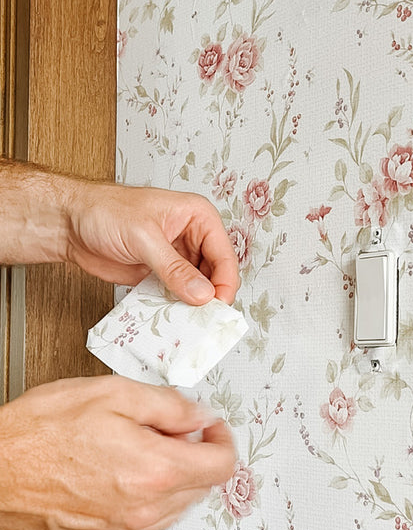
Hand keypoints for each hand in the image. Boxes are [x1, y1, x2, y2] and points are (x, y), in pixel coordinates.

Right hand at [0, 377, 235, 529]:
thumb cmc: (38, 433)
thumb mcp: (111, 394)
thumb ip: (167, 405)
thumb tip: (199, 416)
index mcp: (155, 469)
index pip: (221, 465)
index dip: (221, 439)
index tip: (210, 428)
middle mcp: (146, 508)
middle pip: (203, 486)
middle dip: (195, 454)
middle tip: (167, 430)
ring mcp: (126, 529)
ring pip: (178, 505)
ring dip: (173, 477)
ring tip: (138, 449)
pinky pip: (150, 520)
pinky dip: (150, 497)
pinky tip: (123, 472)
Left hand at [66, 180, 239, 304]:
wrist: (70, 224)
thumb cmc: (103, 210)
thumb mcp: (144, 237)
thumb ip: (173, 268)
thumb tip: (200, 292)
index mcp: (197, 217)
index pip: (224, 254)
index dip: (225, 282)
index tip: (218, 304)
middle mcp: (191, 238)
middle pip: (216, 275)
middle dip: (210, 297)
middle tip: (203, 317)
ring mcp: (176, 259)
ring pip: (197, 288)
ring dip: (192, 305)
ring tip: (186, 319)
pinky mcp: (160, 275)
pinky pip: (176, 296)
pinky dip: (175, 308)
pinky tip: (170, 316)